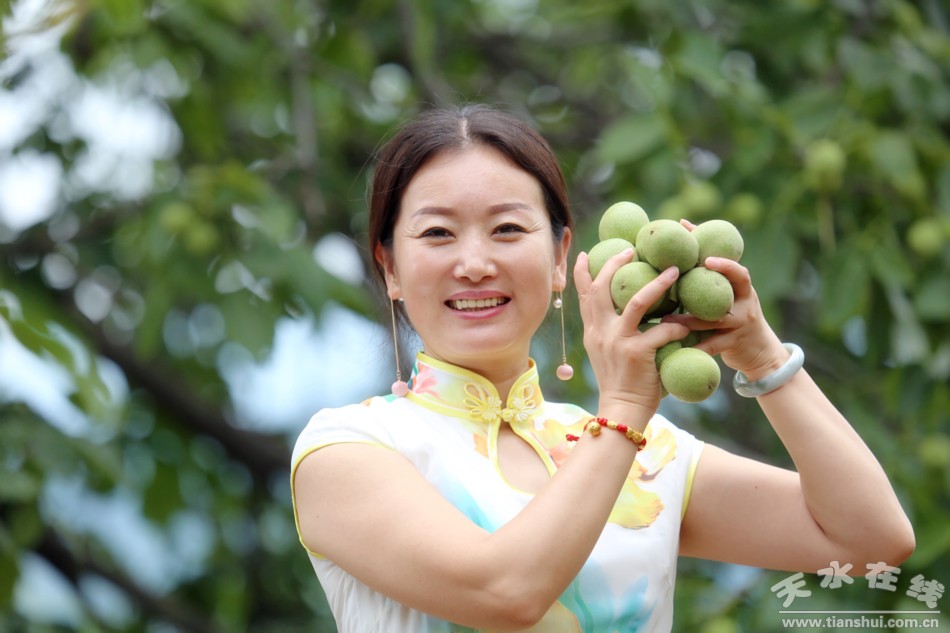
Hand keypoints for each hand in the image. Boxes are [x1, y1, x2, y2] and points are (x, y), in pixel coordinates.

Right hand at [573, 249, 687, 424]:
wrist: (621, 411)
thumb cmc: (620, 384)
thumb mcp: (606, 354)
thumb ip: (611, 332)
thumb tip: (626, 311)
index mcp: (592, 331)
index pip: (582, 295)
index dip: (582, 272)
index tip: (586, 253)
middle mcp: (599, 332)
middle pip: (601, 287)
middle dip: (615, 264)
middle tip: (631, 249)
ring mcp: (617, 341)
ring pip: (637, 301)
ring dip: (657, 284)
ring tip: (673, 271)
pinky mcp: (636, 353)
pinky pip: (662, 331)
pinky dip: (676, 328)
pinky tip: (686, 329)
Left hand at [661, 249, 787, 380]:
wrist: (761, 351)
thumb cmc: (738, 318)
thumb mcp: (735, 299)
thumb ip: (719, 284)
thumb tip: (688, 260)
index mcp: (744, 291)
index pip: (740, 274)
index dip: (726, 265)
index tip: (706, 260)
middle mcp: (746, 306)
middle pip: (725, 298)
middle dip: (699, 293)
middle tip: (674, 284)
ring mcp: (742, 325)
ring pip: (714, 321)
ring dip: (687, 321)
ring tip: (665, 320)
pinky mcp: (735, 344)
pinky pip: (713, 345)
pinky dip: (695, 346)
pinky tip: (677, 347)